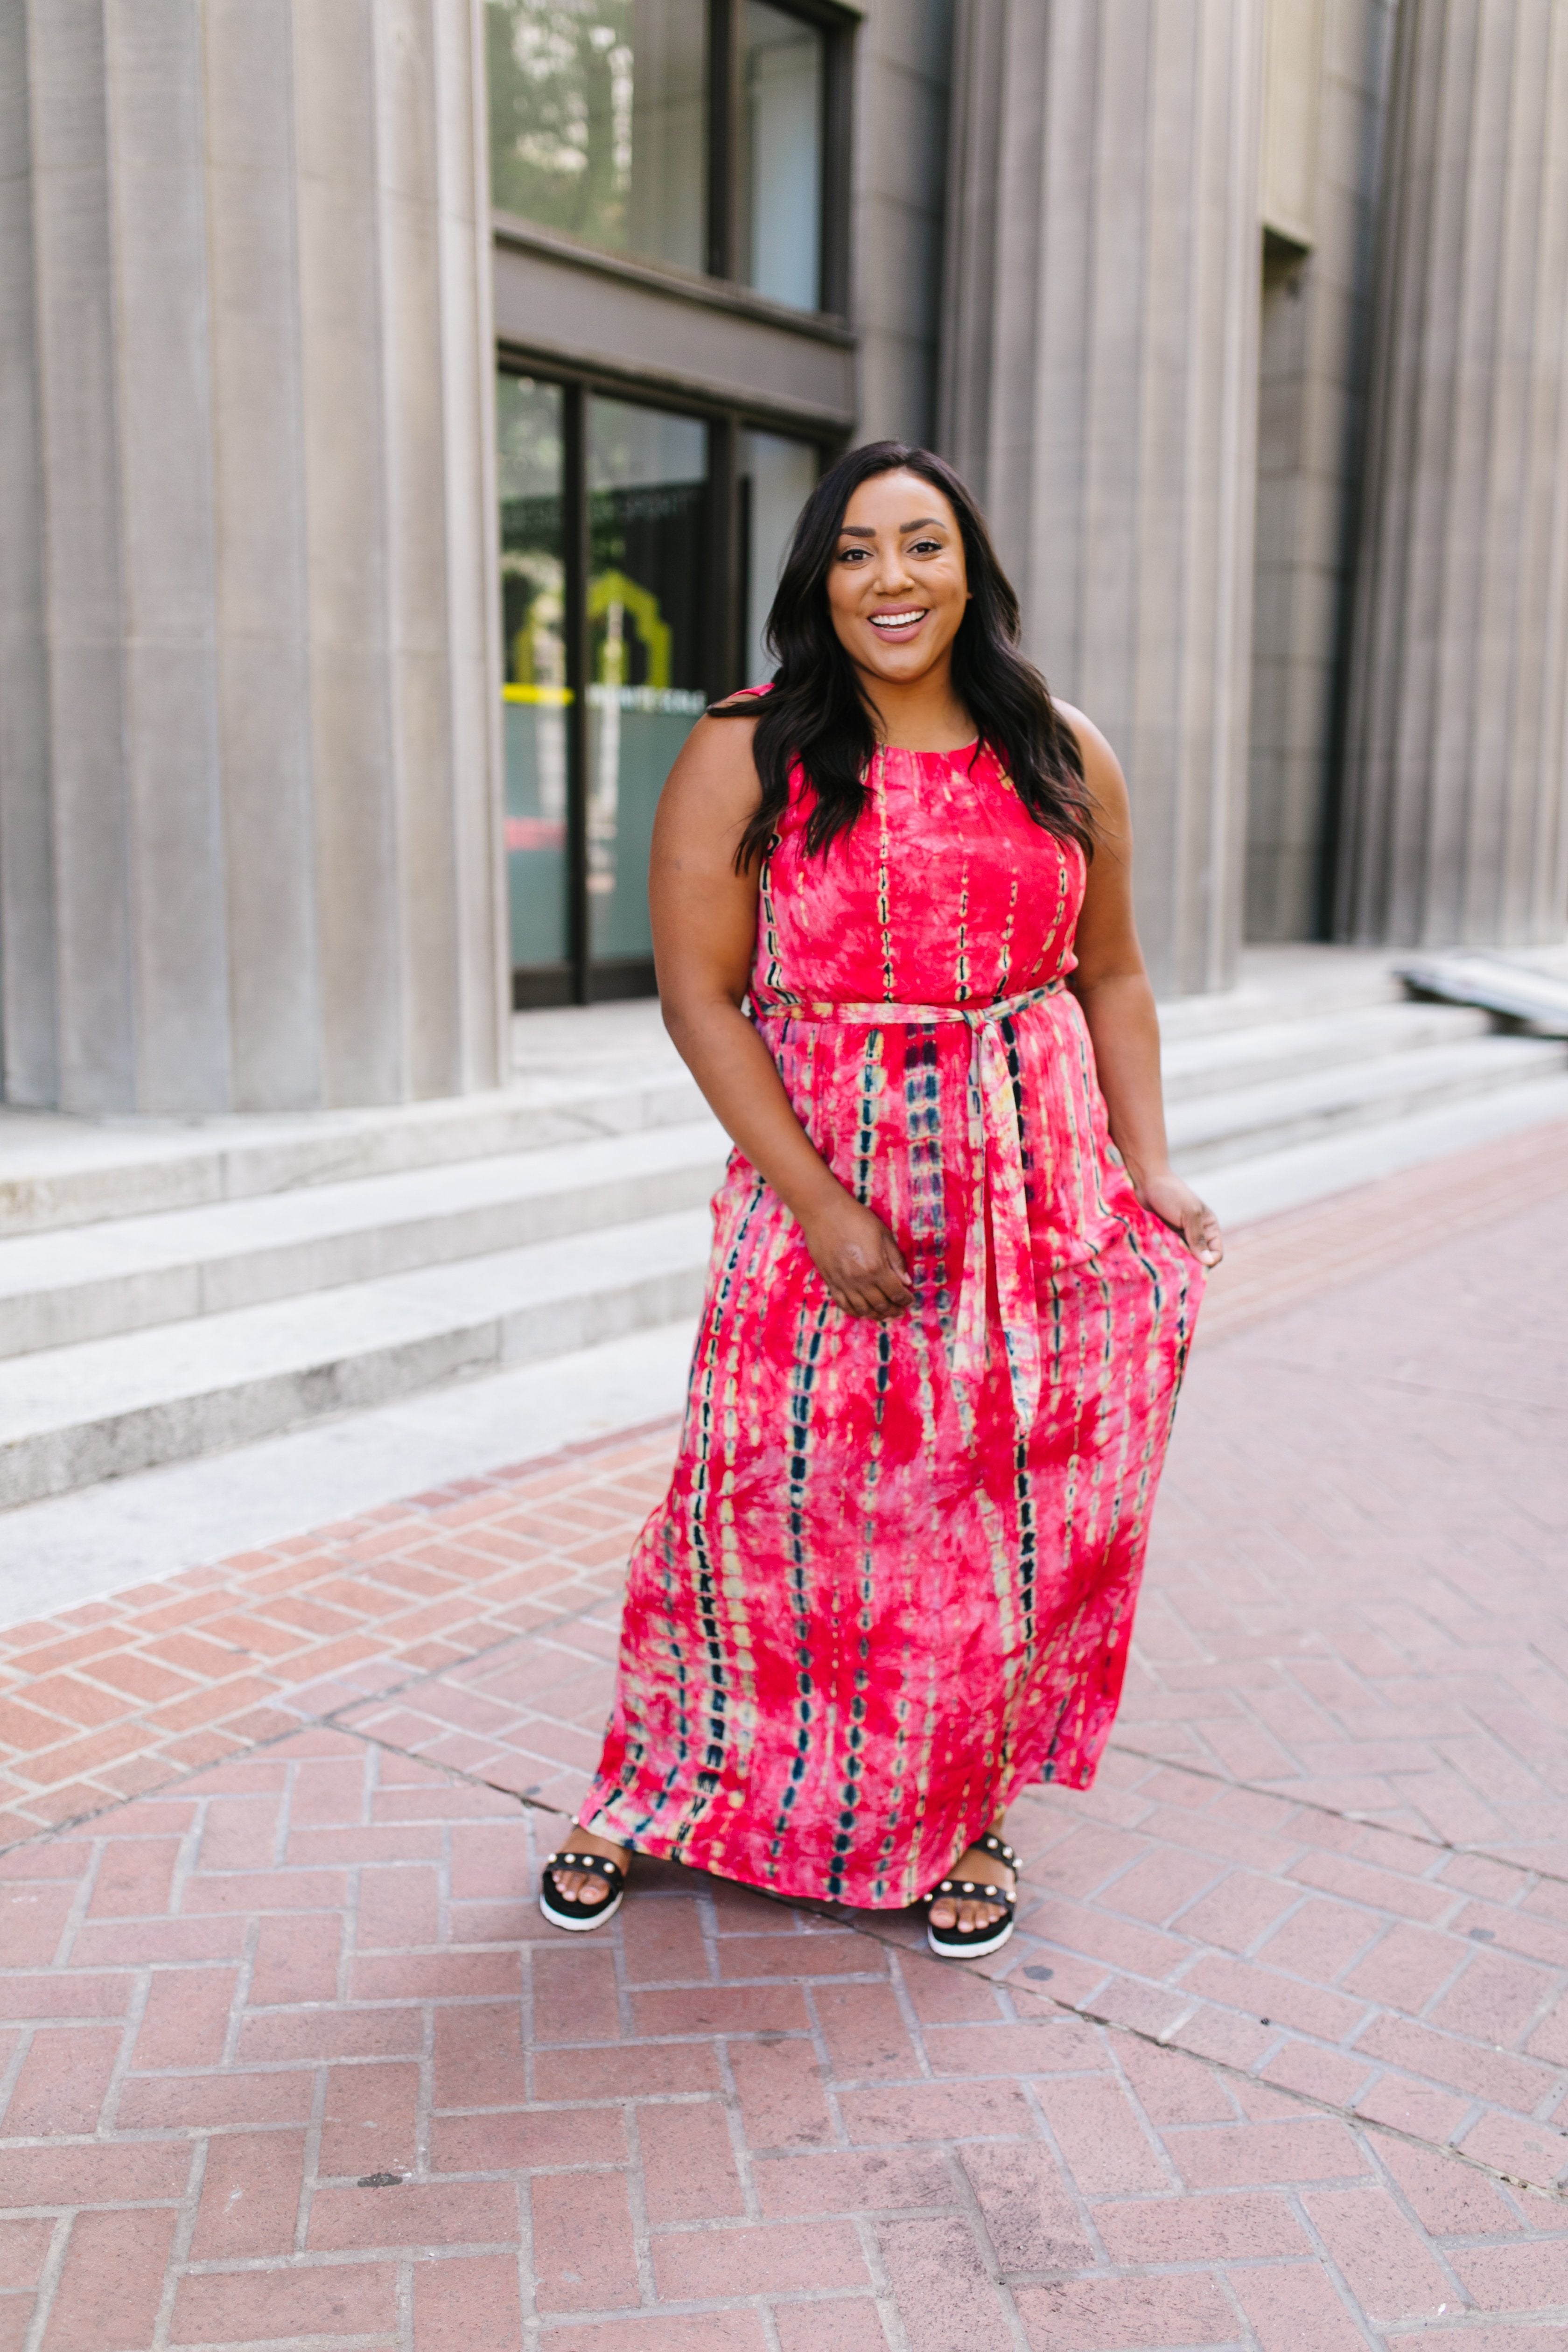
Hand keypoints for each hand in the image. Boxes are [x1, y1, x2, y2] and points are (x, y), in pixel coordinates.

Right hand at [800, 1193, 914, 1319]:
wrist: (823, 1213)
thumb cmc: (856, 1219)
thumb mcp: (883, 1235)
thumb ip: (895, 1260)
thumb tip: (906, 1281)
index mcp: (876, 1267)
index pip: (896, 1292)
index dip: (905, 1299)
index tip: (910, 1299)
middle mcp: (860, 1280)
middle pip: (880, 1304)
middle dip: (894, 1309)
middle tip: (900, 1310)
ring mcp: (843, 1283)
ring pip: (862, 1309)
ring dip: (876, 1315)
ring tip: (885, 1314)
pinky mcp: (830, 1281)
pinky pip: (843, 1304)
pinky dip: (855, 1312)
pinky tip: (862, 1312)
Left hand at [1134, 1166, 1222, 1268]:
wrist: (1148, 1181)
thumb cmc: (1171, 1194)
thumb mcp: (1189, 1214)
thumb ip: (1198, 1238)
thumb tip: (1208, 1262)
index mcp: (1209, 1226)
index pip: (1216, 1252)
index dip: (1209, 1262)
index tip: (1194, 1266)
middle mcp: (1197, 1233)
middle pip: (1200, 1258)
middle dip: (1192, 1265)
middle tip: (1178, 1268)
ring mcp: (1181, 1235)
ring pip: (1184, 1257)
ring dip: (1178, 1262)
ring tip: (1168, 1264)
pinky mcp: (1167, 1236)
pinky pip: (1171, 1252)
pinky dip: (1167, 1256)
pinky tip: (1160, 1259)